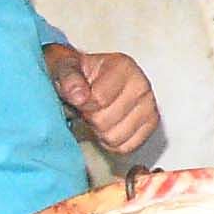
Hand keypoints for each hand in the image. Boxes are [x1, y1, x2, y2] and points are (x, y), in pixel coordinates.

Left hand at [46, 45, 160, 156]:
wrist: (88, 80)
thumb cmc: (76, 74)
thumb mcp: (63, 67)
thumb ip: (69, 78)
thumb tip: (80, 97)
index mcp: (122, 67)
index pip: (99, 99)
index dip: (82, 105)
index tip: (78, 99)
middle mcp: (141, 85)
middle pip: (105, 121)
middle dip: (90, 119)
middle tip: (87, 109)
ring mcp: (149, 106)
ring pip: (115, 137)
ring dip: (100, 132)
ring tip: (97, 117)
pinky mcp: (151, 124)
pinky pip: (127, 147)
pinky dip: (112, 143)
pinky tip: (107, 127)